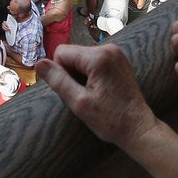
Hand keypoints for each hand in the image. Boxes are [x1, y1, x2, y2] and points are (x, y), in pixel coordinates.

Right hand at [39, 43, 158, 148]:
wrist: (138, 128)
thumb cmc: (111, 119)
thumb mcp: (79, 103)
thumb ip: (58, 80)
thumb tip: (39, 63)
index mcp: (98, 57)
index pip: (62, 53)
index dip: (60, 73)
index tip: (72, 92)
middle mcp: (109, 49)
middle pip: (73, 54)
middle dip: (72, 74)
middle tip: (84, 97)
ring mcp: (116, 54)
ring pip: (82, 59)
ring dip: (81, 76)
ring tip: (94, 96)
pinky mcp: (119, 61)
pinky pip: (95, 62)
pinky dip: (92, 75)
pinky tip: (100, 92)